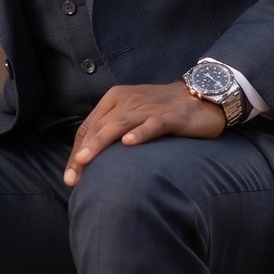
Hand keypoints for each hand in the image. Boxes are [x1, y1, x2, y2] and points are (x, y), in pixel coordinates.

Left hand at [63, 82, 224, 185]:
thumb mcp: (133, 115)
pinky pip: (153, 124)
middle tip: (73, 178)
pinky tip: (128, 143)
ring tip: (85, 160)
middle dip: (83, 153)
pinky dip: (140, 133)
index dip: (76, 151)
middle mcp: (129, 101)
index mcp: (116, 99)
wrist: (203, 95)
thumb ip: (113, 131)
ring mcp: (150, 108)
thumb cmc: (163, 109)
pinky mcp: (172, 116)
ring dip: (100, 143)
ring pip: (119, 124)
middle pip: (99, 127)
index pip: (88, 126)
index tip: (70, 177)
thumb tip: (91, 161)